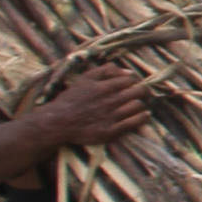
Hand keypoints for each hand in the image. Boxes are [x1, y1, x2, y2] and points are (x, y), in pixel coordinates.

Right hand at [31, 66, 149, 150]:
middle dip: (142, 91)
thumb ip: (106, 71)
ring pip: (138, 105)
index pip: (131, 79)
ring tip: (138, 104)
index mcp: (103, 87)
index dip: (135, 81)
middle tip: (141, 93)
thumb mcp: (84, 79)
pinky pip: (135, 122)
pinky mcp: (110, 131)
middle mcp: (109, 101)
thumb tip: (128, 71)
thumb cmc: (71, 99)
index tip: (134, 84)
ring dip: (141, 104)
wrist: (57, 123)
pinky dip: (143, 117)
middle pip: (139, 91)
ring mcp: (110, 117)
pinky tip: (144, 114)